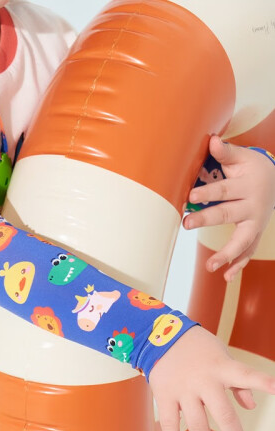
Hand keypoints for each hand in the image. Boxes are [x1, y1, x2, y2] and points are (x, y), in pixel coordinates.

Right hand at [149, 325, 274, 430]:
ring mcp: (183, 389)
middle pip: (222, 413)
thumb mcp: (221, 356)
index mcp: (221, 368)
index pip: (245, 376)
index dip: (263, 382)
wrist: (160, 334)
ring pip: (196, 422)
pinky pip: (169, 421)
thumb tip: (250, 406)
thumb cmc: (197, 348)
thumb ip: (237, 382)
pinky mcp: (164, 394)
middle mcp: (203, 380)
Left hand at [183, 135, 274, 281]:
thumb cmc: (250, 168)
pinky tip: (226, 277)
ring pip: (242, 240)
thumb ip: (226, 152)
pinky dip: (238, 265)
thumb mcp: (242, 157)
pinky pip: (248, 252)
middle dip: (207, 219)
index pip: (224, 190)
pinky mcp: (255, 235)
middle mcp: (253, 206)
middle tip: (186, 223)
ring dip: (226, 253)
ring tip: (210, 266)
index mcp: (247, 185)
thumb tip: (212, 140)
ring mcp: (256, 224)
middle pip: (228, 214)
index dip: (208, 193)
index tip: (191, 195)